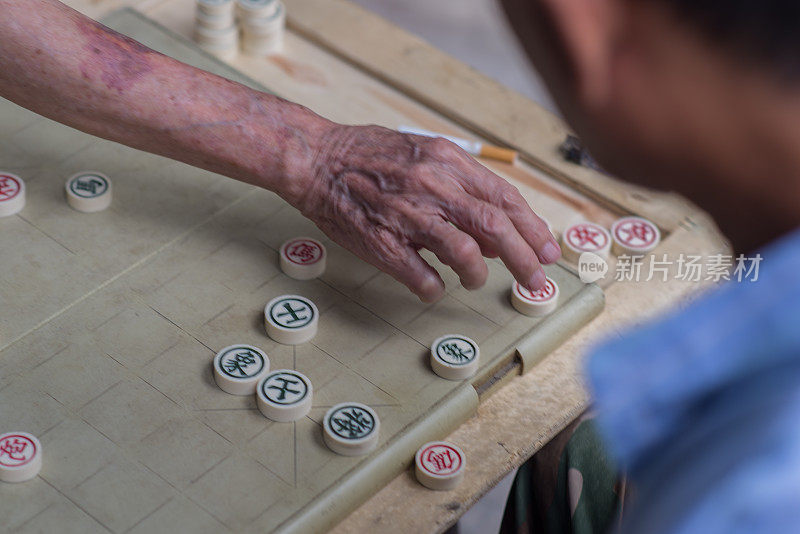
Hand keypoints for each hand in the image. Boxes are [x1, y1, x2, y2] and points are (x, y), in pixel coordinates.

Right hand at [297, 124, 560, 301]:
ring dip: (477, 274)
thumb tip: (494, 229)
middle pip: (494, 226)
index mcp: (445, 160)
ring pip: (462, 252)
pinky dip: (433, 287)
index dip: (531, 228)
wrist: (316, 158)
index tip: (546, 251)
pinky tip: (433, 287)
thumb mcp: (422, 153)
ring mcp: (406, 215)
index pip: (502, 198)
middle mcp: (431, 184)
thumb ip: (459, 185)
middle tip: (536, 281)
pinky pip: (419, 275)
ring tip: (475, 280)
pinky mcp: (381, 241)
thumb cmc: (369, 156)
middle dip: (524, 258)